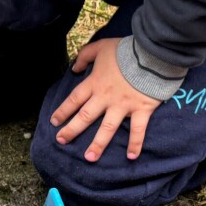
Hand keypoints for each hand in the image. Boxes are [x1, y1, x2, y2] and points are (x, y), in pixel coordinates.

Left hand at [50, 38, 160, 161]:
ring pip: (107, 129)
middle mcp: (106, 97)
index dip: (63, 111)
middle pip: (85, 117)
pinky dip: (135, 144)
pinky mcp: (141, 109)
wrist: (152, 52)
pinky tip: (131, 157)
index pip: (74, 99)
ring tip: (89, 158)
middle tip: (61, 141)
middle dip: (71, 130)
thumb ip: (85, 55)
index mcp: (95, 83)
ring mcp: (123, 106)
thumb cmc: (126, 50)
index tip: (54, 122)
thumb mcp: (101, 47)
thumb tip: (74, 68)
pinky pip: (138, 130)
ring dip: (98, 144)